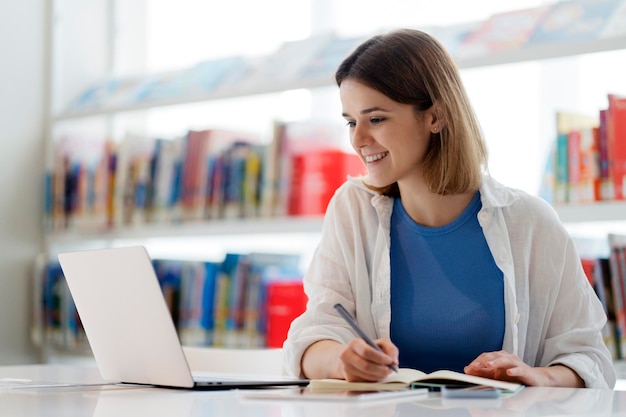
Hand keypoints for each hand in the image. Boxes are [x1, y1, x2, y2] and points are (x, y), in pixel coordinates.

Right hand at [339, 337, 398, 381]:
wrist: (350, 356)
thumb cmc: (367, 349)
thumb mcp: (380, 343)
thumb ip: (390, 349)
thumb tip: (394, 362)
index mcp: (354, 344)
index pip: (366, 352)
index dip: (380, 358)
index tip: (389, 361)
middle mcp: (347, 356)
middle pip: (366, 366)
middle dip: (381, 370)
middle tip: (389, 369)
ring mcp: (346, 368)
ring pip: (367, 376)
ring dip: (379, 376)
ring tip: (384, 371)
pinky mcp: (349, 379)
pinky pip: (365, 383)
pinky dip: (375, 380)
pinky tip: (376, 375)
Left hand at [463, 350, 583, 386]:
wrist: (535, 379)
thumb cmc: (514, 376)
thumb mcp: (496, 375)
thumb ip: (483, 373)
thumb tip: (467, 369)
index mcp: (498, 358)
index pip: (485, 357)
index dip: (476, 362)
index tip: (468, 369)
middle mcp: (506, 358)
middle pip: (493, 356)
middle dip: (482, 361)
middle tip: (474, 367)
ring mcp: (516, 363)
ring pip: (504, 360)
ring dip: (496, 363)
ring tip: (488, 366)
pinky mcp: (525, 370)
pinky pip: (519, 369)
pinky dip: (514, 370)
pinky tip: (509, 373)